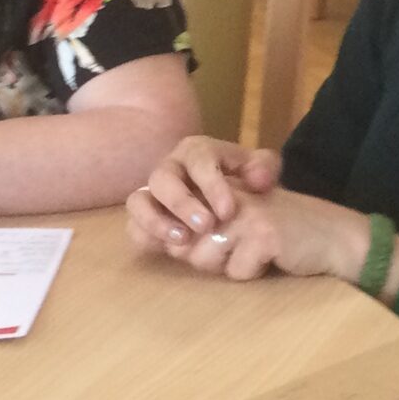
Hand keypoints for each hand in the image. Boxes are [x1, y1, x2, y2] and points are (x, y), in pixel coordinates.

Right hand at [125, 136, 280, 245]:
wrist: (228, 196)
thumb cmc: (243, 180)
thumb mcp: (261, 169)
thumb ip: (265, 168)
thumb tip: (258, 180)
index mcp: (196, 151)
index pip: (199, 160)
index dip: (212, 185)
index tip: (229, 211)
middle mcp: (169, 167)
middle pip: (162, 179)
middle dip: (182, 203)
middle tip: (206, 226)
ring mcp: (153, 193)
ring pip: (138, 201)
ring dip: (156, 221)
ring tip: (182, 240)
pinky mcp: (145, 217)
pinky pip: (133, 225)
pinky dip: (146, 236)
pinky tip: (168, 249)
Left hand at [140, 182, 368, 282]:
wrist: (331, 235)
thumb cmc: (273, 235)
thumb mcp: (226, 228)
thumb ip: (187, 230)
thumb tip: (151, 241)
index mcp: (207, 182)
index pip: (151, 204)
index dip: (153, 230)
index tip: (177, 243)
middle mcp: (221, 190)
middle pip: (181, 244)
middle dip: (203, 257)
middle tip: (236, 248)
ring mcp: (242, 209)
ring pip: (203, 258)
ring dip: (229, 266)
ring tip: (255, 250)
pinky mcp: (262, 231)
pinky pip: (235, 272)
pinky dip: (252, 273)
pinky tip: (271, 257)